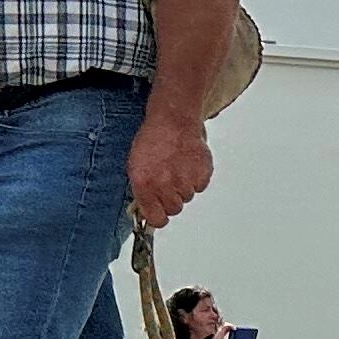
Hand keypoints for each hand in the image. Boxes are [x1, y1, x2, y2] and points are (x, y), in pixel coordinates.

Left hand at [129, 112, 213, 227]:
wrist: (173, 120)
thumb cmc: (152, 140)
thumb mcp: (136, 167)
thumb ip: (142, 191)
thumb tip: (147, 208)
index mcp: (145, 186)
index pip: (158, 219)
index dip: (159, 215)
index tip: (160, 212)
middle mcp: (165, 185)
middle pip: (175, 209)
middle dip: (172, 198)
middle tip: (170, 182)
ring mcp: (186, 180)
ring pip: (188, 197)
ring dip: (184, 186)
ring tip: (178, 168)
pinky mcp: (203, 173)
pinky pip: (201, 185)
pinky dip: (197, 178)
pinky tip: (188, 164)